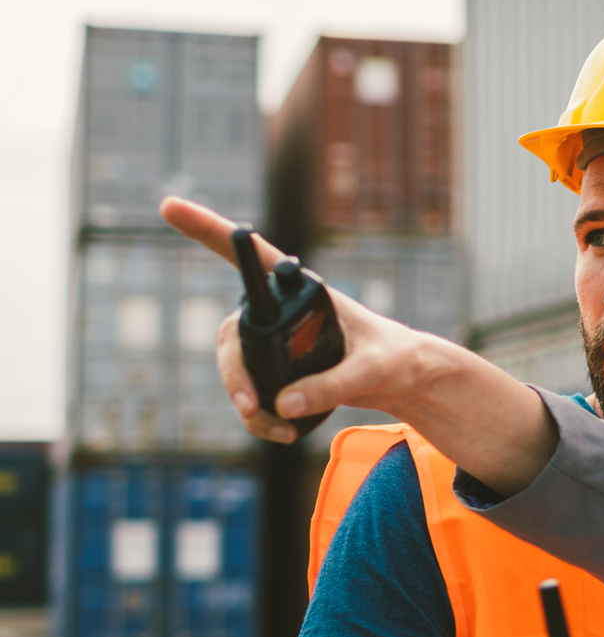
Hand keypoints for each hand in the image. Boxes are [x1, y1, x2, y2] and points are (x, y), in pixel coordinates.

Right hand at [160, 197, 436, 443]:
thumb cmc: (394, 359)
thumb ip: (333, 385)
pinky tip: (283, 431)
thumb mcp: (372, 371)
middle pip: (233, 331)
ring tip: (279, 429)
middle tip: (251, 407)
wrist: (402, 380)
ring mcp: (275, 340)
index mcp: (302, 289)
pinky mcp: (277, 369)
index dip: (208, 229)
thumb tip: (284, 403)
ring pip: (235, 365)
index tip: (168, 204)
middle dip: (233, 371)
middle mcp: (281, 309)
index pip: (253, 255)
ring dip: (245, 400)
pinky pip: (249, 391)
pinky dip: (258, 416)